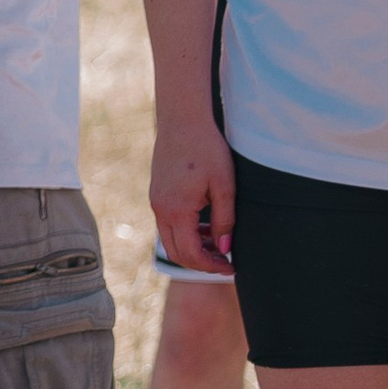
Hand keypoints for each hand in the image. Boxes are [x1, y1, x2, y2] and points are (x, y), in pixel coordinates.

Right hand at [150, 113, 235, 274]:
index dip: (211, 266)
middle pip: (176, 252)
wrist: (182, 121)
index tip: (231, 267)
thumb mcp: (224, 186)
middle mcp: (160, 209)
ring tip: (218, 243)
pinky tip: (205, 225)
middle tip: (225, 262)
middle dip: (200, 263)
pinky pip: (168, 224)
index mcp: (176, 210)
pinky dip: (186, 233)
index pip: (190, 253)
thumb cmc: (206, 149)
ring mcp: (155, 202)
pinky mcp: (157, 195)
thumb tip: (224, 249)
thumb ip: (224, 220)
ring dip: (193, 247)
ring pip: (170, 240)